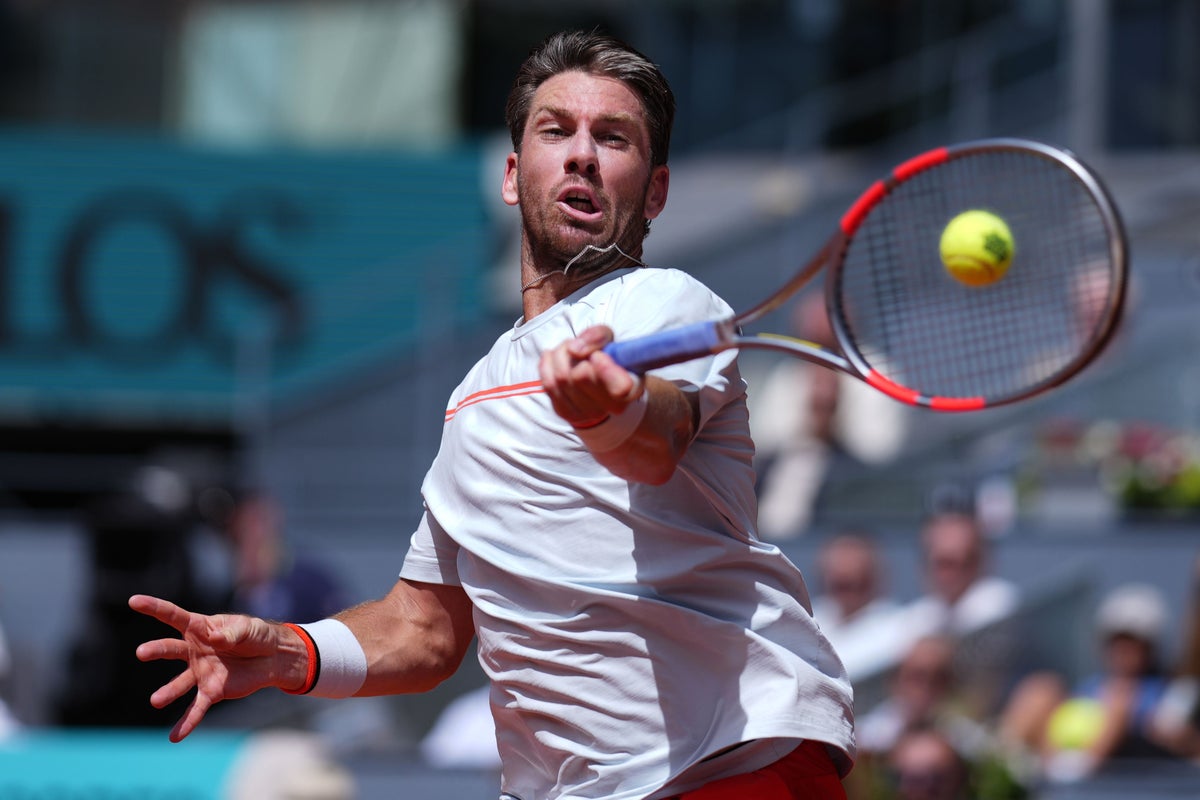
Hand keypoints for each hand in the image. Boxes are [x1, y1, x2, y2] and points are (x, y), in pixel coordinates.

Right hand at [129, 594, 304, 741]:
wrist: (272, 657)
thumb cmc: (256, 635)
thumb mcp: (249, 628)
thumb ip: (233, 633)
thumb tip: (217, 639)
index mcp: (201, 627)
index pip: (174, 615)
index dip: (154, 607)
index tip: (133, 601)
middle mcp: (194, 650)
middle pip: (171, 649)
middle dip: (156, 650)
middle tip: (141, 652)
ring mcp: (200, 672)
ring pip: (179, 683)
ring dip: (168, 692)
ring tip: (156, 701)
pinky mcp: (211, 690)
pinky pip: (197, 707)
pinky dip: (187, 723)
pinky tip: (174, 737)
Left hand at [539, 325, 642, 426]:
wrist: (597, 383)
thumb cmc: (607, 358)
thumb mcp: (610, 340)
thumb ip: (598, 336)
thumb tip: (574, 349)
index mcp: (632, 388)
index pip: (620, 387)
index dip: (604, 368)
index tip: (597, 355)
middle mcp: (611, 406)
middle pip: (581, 375)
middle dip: (576, 352)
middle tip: (581, 348)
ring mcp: (587, 413)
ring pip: (562, 378)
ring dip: (560, 355)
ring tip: (569, 351)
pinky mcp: (566, 413)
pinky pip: (548, 385)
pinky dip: (548, 365)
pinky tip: (555, 359)